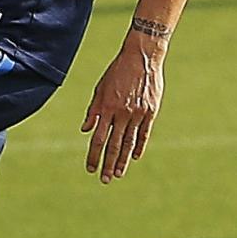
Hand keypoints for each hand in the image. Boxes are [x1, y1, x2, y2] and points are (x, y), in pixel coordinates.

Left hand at [80, 33, 165, 183]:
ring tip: (119, 174)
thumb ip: (93, 110)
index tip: (90, 169)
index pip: (98, 139)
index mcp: (106, 108)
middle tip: (105, 180)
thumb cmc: (117, 71)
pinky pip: (144, 133)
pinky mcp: (151, 111)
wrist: (142, 57)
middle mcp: (121, 113)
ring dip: (123, 160)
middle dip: (108, 164)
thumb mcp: (100, 88)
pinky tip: (134, 157)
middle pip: (113, 145)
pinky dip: (139, 146)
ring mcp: (137, 113)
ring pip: (129, 142)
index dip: (94, 155)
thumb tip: (85, 130)